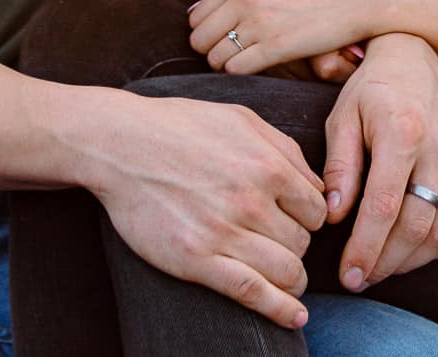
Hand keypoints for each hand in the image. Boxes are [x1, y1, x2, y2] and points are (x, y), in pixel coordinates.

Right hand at [91, 93, 328, 330]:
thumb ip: (286, 150)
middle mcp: (251, 201)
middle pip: (302, 243)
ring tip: (284, 276)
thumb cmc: (181, 127)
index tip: (295, 221)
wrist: (120, 144)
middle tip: (277, 242)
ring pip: (285, 271)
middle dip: (296, 245)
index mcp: (267, 165)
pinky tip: (294, 316)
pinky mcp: (197, 260)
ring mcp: (223, 233)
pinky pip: (252, 293)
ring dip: (290, 277)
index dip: (310, 219)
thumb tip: (316, 187)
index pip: (316, 210)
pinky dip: (279, 310)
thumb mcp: (242, 120)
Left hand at [189, 0, 383, 73]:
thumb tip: (200, 7)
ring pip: (215, 56)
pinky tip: (254, 68)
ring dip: (224, 64)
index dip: (206, 31)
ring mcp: (259, 22)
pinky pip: (236, 68)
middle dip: (209, 50)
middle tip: (226, 55)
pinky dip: (238, 73)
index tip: (219, 39)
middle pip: (199, 37)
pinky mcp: (276, 47)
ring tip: (240, 63)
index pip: (197, 14)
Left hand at [321, 33, 437, 290]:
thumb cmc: (372, 89)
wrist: (416, 54)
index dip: (365, 249)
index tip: (347, 276)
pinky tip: (412, 251)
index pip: (384, 207)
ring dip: (411, 260)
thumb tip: (333, 218)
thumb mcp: (342, 118)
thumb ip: (339, 168)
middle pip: (416, 226)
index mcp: (403, 132)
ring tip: (381, 268)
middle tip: (359, 280)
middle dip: (384, 262)